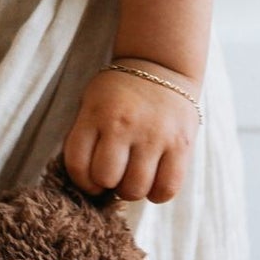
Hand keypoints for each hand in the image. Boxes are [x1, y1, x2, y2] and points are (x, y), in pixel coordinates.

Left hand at [62, 63, 198, 201]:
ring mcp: (154, 135)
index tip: (91, 179)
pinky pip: (167, 189)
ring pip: (135, 189)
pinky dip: (157, 194)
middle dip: (108, 183)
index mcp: (95, 114)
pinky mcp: (181, 145)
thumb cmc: (118, 93)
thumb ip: (84, 137)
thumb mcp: (90, 104)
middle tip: (116, 173)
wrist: (161, 65)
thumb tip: (86, 181)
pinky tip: (154, 181)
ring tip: (135, 175)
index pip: (77, 164)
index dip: (82, 181)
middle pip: (106, 179)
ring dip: (132, 190)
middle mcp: (123, 124)